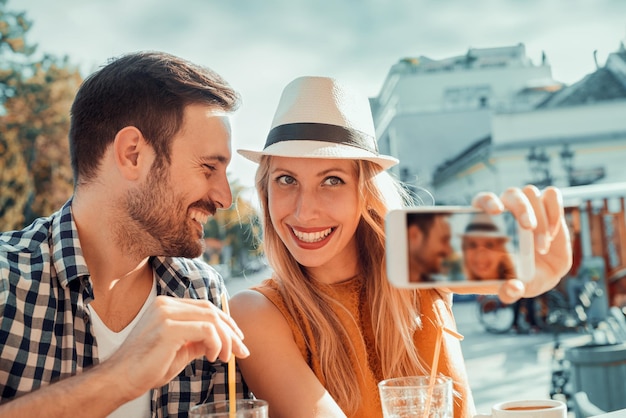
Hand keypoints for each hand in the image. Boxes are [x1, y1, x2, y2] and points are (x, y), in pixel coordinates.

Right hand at [104, 296, 249, 401]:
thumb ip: (197, 340)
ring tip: (226, 358)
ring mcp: (166, 313)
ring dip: (226, 340)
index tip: (238, 340)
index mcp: (166, 306)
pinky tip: (212, 357)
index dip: (226, 323)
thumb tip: (219, 341)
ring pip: (212, 319)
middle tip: (242, 350)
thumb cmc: (146, 367)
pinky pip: (206, 330)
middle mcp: (166, 304)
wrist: (120, 380)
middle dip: (231, 331)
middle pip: (211, 311)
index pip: (205, 308)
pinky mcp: (168, 327)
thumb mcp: (179, 350)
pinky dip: (216, 344)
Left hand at [472, 185, 572, 303]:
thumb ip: (509, 291)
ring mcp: (527, 206)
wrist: (535, 276)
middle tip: (528, 229)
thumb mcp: (510, 286)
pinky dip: (555, 210)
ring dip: (540, 217)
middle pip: (511, 194)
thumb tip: (512, 289)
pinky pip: (552, 195)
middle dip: (521, 209)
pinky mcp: (548, 208)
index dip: (488, 201)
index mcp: (487, 222)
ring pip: (531, 193)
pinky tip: (553, 233)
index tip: (496, 212)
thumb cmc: (513, 277)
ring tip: (542, 246)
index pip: (482, 200)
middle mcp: (506, 209)